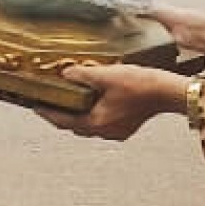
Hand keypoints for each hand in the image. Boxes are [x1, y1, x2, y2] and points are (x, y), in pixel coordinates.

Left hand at [36, 63, 184, 141]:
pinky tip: (95, 100)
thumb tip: (65, 73)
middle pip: (75, 125)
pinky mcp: (127, 126)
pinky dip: (93, 113)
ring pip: (89, 125)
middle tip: (50, 102)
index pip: (63, 121)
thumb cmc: (139, 85)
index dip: (47, 113)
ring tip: (70, 100)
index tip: (36, 106)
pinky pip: (103, 122)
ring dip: (78, 114)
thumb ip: (82, 74)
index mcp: (96, 123)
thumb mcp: (106, 75)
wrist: (168, 92)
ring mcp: (117, 131)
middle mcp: (105, 132)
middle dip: (62, 114)